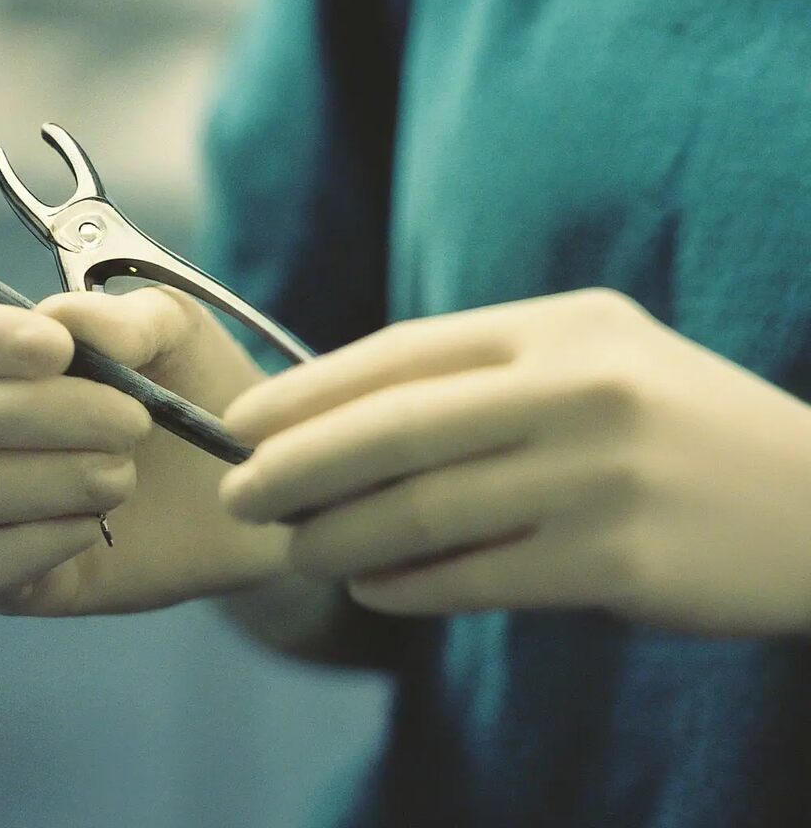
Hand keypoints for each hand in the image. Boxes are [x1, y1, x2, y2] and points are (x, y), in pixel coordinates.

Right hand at [0, 287, 288, 616]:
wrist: (249, 482)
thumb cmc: (198, 391)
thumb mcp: (177, 334)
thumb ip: (121, 318)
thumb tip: (55, 319)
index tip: (58, 350)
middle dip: (41, 413)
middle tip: (134, 421)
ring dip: (53, 477)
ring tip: (126, 475)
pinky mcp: (12, 578)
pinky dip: (45, 539)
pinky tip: (102, 525)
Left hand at [218, 287, 810, 635]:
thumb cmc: (678, 426)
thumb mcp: (594, 362)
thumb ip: (487, 380)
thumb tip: (352, 422)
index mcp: (560, 326)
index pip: (401, 353)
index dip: (310, 391)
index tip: (246, 422)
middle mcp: (575, 388)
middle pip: (394, 428)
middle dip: (297, 465)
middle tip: (236, 494)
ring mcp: (598, 474)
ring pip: (424, 511)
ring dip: (339, 536)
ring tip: (292, 550)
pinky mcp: (619, 558)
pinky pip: (478, 576)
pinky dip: (408, 586)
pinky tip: (369, 588)